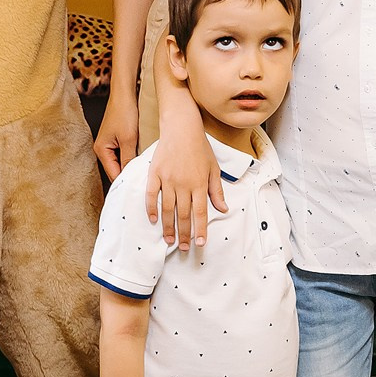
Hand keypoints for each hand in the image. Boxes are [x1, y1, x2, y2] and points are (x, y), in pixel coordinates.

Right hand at [94, 93, 138, 181]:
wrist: (124, 93)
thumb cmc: (124, 112)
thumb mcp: (128, 139)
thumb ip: (128, 159)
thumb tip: (132, 176)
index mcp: (101, 150)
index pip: (113, 174)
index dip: (126, 183)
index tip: (139, 190)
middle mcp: (102, 149)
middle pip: (116, 170)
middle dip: (129, 176)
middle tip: (144, 184)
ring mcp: (109, 144)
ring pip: (121, 162)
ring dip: (131, 167)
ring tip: (144, 174)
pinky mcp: (116, 139)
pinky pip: (124, 154)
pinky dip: (132, 158)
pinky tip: (142, 161)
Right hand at [145, 129, 224, 250]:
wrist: (181, 128)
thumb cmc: (199, 148)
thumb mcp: (213, 168)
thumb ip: (216, 191)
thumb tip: (223, 210)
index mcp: (199, 183)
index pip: (201, 212)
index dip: (200, 230)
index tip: (200, 244)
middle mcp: (183, 183)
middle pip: (183, 214)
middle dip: (184, 234)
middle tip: (184, 248)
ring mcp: (167, 179)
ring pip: (168, 208)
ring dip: (168, 227)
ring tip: (169, 241)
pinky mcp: (155, 173)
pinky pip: (151, 195)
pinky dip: (151, 209)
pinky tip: (153, 220)